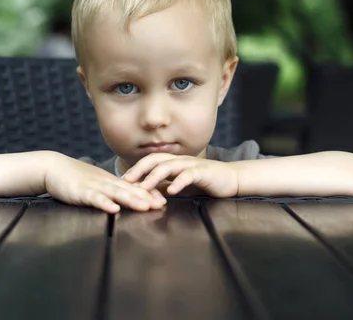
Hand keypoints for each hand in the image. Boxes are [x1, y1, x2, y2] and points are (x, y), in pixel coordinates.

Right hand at [45, 154, 166, 213]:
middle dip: (146, 197)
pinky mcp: (80, 192)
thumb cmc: (74, 178)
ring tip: (145, 206)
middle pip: (129, 190)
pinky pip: (94, 198)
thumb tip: (123, 200)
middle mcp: (105, 182)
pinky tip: (113, 209)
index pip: (133, 187)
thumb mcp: (95, 183)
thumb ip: (109, 191)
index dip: (148, 193)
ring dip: (131, 200)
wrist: (52, 167)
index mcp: (110, 181)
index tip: (163, 200)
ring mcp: (93, 186)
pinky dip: (104, 203)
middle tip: (162, 204)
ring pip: (116, 193)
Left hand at [121, 154, 238, 197]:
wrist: (230, 179)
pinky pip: (189, 175)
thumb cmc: (204, 182)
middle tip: (126, 181)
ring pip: (169, 166)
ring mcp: (191, 165)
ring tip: (144, 187)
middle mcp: (179, 161)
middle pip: (155, 160)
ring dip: (155, 176)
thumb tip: (144, 192)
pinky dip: (179, 182)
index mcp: (173, 163)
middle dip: (139, 170)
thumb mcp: (179, 185)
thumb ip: (163, 186)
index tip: (122, 180)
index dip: (135, 169)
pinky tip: (171, 191)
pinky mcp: (203, 172)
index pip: (150, 162)